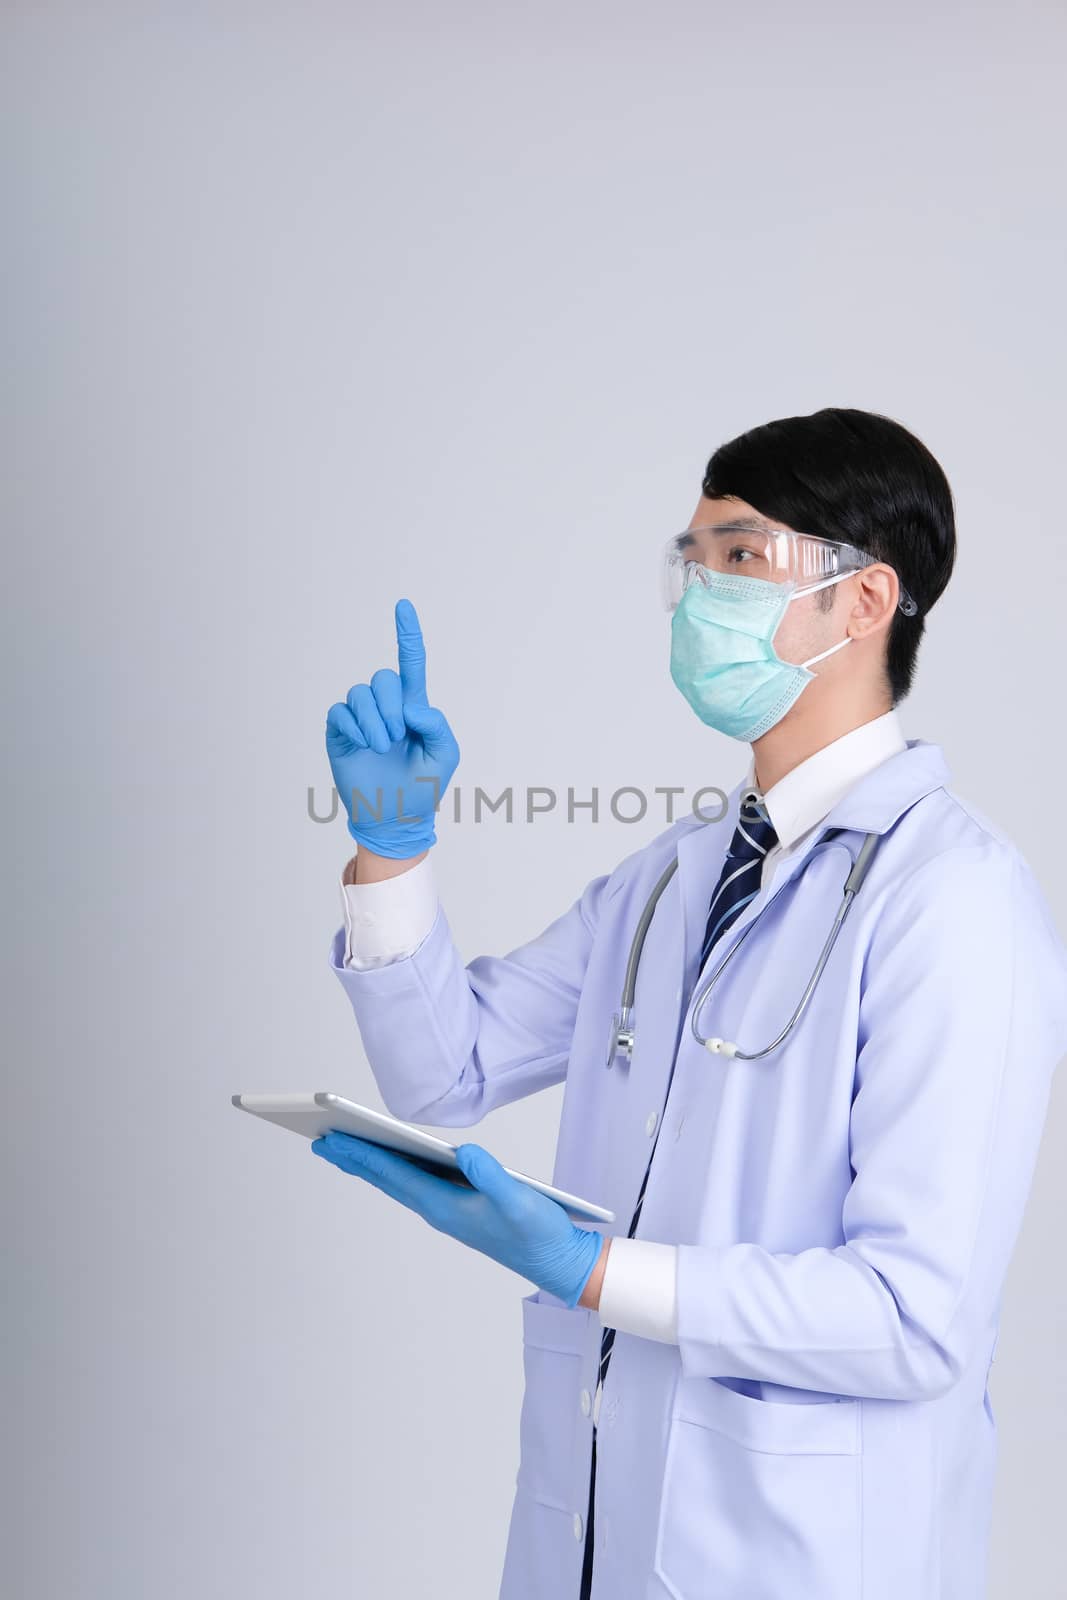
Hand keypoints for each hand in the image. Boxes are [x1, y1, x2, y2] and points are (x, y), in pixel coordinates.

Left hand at [311, 1131, 605, 1307]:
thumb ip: (492, 1176)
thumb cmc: (541, 1232)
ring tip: (347, 1148)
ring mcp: (449, 1211)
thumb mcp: (520, 1200)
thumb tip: (464, 1152)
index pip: (395, 1175)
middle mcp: (440, 1210)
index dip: (363, 1155)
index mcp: (446, 1207)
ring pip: (400, 1183)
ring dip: (373, 1165)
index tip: (333, 1140)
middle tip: (322, 1140)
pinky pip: (418, 1185)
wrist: (559, 1262)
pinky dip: (399, 1170)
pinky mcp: (461, 1209)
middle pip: (388, 1180)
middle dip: (355, 1159)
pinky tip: (395, 1160)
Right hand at [325, 598, 459, 859]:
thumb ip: (436, 724)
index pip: (410, 663)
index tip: (404, 606)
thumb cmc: (423, 786)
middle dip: (392, 707)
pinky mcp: (340, 732)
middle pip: (383, 678)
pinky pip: (341, 712)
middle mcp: (385, 707)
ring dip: (375, 722)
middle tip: (397, 736)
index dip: (407, 634)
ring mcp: (360, 719)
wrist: (395, 817)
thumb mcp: (444, 755)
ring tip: (382, 747)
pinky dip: (355, 728)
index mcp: (412, 707)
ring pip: (361, 693)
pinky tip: (364, 746)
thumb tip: (411, 706)